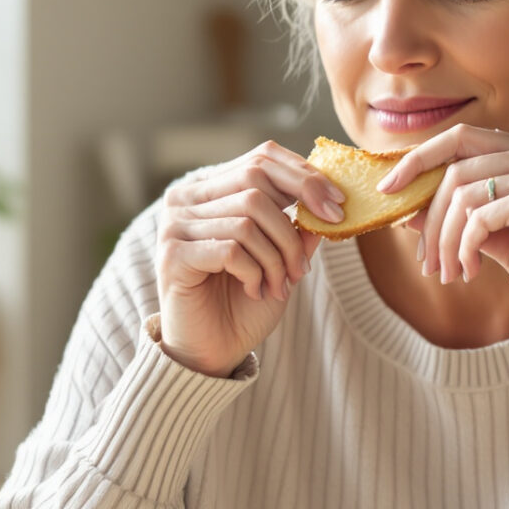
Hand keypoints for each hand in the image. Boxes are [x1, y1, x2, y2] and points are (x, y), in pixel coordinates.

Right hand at [155, 142, 346, 376]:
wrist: (211, 350)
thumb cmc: (244, 303)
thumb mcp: (282, 260)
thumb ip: (299, 228)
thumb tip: (328, 199)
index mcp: (211, 187)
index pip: (261, 158)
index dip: (304, 177)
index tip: (336, 207)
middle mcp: (186, 198)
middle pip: (255, 181)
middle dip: (293, 225)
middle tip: (305, 265)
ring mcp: (174, 224)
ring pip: (247, 219)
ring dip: (276, 258)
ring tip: (280, 286)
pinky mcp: (172, 255)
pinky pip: (231, 250)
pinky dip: (255, 273)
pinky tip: (254, 290)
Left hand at [377, 126, 508, 318]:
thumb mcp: (498, 240)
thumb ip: (461, 219)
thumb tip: (406, 209)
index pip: (461, 138)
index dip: (418, 158)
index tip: (388, 190)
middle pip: (455, 165)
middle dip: (428, 215)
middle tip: (425, 261)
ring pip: (462, 194)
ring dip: (444, 241)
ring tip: (448, 274)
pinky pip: (479, 217)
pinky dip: (465, 247)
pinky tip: (471, 272)